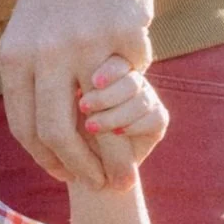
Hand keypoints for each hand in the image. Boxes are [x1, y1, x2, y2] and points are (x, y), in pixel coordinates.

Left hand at [0, 0, 154, 187]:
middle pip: (61, 132)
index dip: (45, 160)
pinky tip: (131, 67)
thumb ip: (30, 78)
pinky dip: (136, 81)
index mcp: (14, 55)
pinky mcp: (126, 35)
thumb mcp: (27, 31)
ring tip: (126, 164)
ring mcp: (87, 43)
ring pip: (105, 116)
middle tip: (102, 185)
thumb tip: (41, 137)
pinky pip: (136, 76)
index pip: (24, 126)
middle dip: (82, 168)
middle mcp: (46, 52)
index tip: (64, 174)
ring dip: (117, 150)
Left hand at [77, 56, 168, 191]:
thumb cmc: (68, 130)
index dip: (108, 70)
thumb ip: (74, 91)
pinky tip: (117, 133)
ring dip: (116, 115)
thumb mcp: (65, 109)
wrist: (86, 163)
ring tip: (91, 126)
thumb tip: (79, 82)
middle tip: (83, 106)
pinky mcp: (158, 118)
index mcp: (108, 69)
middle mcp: (130, 79)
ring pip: (142, 98)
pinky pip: (155, 117)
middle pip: (130, 78)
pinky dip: (135, 126)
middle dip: (107, 95)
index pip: (115, 60)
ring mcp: (146, 97)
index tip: (93, 82)